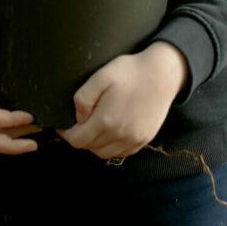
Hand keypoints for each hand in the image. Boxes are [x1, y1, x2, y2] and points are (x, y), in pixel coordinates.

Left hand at [57, 42, 187, 160]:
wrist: (162, 74)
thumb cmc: (131, 71)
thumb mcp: (102, 75)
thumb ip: (84, 97)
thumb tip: (78, 119)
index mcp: (106, 120)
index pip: (77, 141)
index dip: (66, 134)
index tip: (64, 125)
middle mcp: (120, 135)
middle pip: (90, 148)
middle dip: (80, 138)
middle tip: (80, 123)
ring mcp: (133, 140)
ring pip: (105, 153)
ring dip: (95, 144)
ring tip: (94, 127)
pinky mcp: (144, 140)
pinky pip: (122, 153)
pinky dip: (112, 147)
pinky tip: (111, 132)